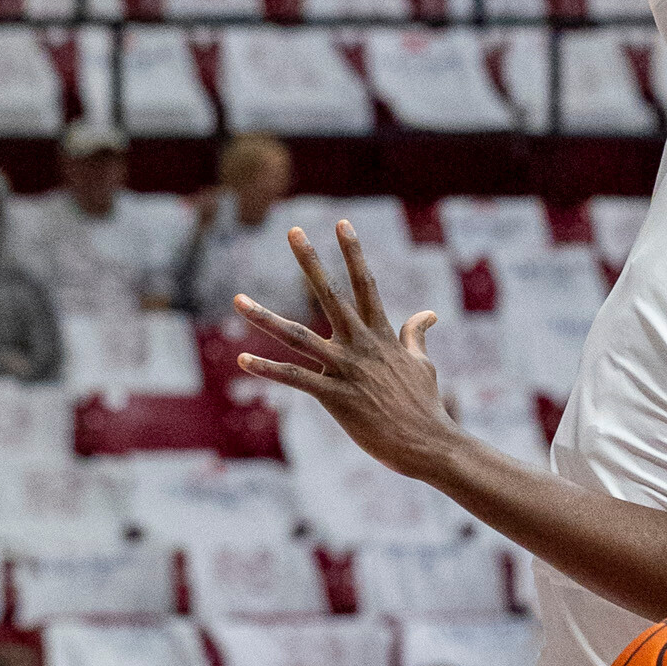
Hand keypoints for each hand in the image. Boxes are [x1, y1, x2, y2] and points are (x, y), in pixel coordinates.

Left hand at [234, 226, 455, 480]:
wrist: (427, 442)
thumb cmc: (425, 406)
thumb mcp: (422, 365)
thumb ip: (416, 336)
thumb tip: (428, 314)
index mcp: (382, 335)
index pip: (366, 284)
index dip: (353, 252)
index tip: (341, 223)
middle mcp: (360, 344)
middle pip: (330, 295)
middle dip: (310, 262)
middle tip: (292, 230)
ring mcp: (346, 369)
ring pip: (297, 336)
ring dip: (265, 318)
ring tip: (238, 300)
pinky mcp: (335, 396)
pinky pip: (294, 379)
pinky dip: (267, 370)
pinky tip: (242, 360)